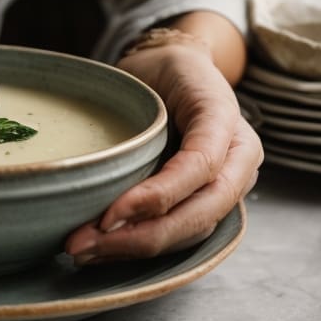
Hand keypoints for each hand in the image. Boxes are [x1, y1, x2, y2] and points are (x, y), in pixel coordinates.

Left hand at [61, 41, 262, 264]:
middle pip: (198, 215)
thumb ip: (135, 118)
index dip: (156, 197)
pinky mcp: (206, 203)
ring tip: (83, 251)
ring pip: (189, 233)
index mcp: (229, 124)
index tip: (107, 216)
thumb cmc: (161, 73)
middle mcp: (239, 162)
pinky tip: (100, 251)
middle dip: (138, 238)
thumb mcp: (150, 79)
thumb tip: (90, 167)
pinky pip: (179, 234)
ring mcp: (227, 187)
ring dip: (134, 249)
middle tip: (81, 244)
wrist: (178, 69)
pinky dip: (139, 248)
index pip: (200, 168)